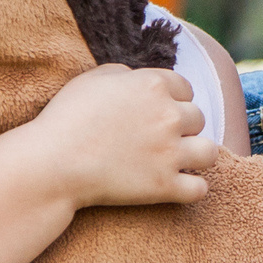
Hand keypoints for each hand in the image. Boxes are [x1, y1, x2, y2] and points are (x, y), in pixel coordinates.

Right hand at [26, 63, 218, 210]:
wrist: (52, 163)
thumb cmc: (66, 118)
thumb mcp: (91, 79)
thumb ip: (124, 73)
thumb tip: (137, 78)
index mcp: (153, 85)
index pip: (186, 89)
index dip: (173, 100)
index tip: (158, 112)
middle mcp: (168, 116)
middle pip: (198, 118)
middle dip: (182, 127)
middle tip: (161, 138)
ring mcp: (170, 153)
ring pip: (209, 152)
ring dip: (197, 155)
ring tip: (180, 161)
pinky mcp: (165, 186)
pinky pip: (200, 189)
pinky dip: (193, 189)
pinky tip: (180, 186)